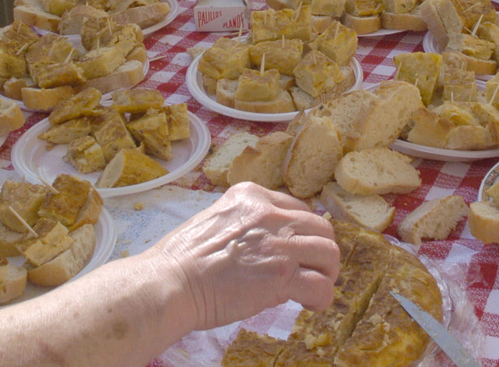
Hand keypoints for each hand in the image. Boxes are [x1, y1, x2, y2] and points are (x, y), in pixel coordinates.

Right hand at [147, 183, 339, 330]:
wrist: (169, 283)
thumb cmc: (181, 260)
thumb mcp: (215, 219)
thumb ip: (246, 225)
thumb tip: (268, 247)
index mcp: (250, 195)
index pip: (297, 208)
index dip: (300, 234)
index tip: (294, 252)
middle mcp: (269, 213)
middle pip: (320, 228)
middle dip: (319, 252)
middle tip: (310, 271)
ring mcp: (278, 243)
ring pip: (329, 253)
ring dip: (325, 273)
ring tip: (312, 288)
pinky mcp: (282, 275)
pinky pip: (322, 286)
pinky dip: (321, 297)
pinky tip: (309, 304)